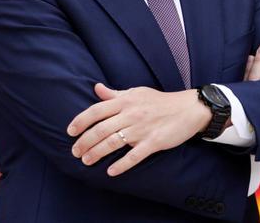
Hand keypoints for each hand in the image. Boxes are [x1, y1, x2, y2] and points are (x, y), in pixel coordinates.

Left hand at [67, 83, 207, 176]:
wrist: (189, 108)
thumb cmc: (160, 101)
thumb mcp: (137, 93)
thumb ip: (115, 94)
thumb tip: (97, 88)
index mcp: (126, 101)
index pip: (96, 111)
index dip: (80, 121)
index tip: (70, 131)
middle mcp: (132, 114)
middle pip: (100, 129)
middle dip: (84, 142)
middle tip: (75, 152)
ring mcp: (143, 129)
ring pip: (113, 143)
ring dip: (96, 153)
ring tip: (86, 161)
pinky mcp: (154, 142)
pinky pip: (134, 156)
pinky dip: (121, 165)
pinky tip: (110, 171)